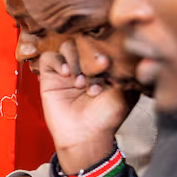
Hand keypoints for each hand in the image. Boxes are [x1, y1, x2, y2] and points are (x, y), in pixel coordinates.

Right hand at [38, 41, 135, 174]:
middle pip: (84, 40)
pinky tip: (66, 75)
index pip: (101, 42)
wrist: (85, 135)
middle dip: (90, 55)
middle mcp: (84, 64)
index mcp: (102, 66)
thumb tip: (128, 48)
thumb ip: (127, 70)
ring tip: (80, 82)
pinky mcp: (49, 76)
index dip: (104, 49)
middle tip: (98, 71)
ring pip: (67, 46)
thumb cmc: (107, 116)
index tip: (108, 64)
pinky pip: (49, 57)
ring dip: (75, 61)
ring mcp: (66, 69)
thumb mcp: (126, 91)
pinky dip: (58, 62)